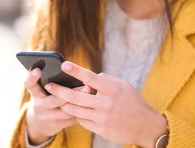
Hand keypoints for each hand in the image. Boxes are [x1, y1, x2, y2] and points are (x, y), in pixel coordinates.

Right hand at [24, 68, 89, 144]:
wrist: (39, 124)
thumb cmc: (44, 99)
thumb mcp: (42, 91)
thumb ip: (49, 81)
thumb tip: (68, 68)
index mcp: (35, 94)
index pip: (30, 85)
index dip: (32, 77)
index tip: (38, 70)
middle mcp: (40, 106)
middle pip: (55, 100)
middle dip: (71, 93)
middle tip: (86, 86)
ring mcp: (48, 117)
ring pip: (66, 111)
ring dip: (80, 102)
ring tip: (90, 93)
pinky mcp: (57, 125)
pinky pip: (71, 119)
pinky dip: (81, 112)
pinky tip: (89, 104)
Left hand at [44, 62, 167, 146]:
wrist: (145, 126)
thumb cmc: (133, 102)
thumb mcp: (124, 86)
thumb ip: (106, 80)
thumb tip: (89, 77)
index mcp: (113, 89)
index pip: (91, 78)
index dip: (76, 71)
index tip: (64, 65)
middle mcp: (106, 104)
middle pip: (76, 97)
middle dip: (60, 90)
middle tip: (49, 85)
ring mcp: (102, 118)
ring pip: (75, 110)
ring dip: (64, 104)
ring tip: (56, 98)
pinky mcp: (100, 129)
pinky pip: (82, 121)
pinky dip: (76, 114)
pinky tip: (73, 110)